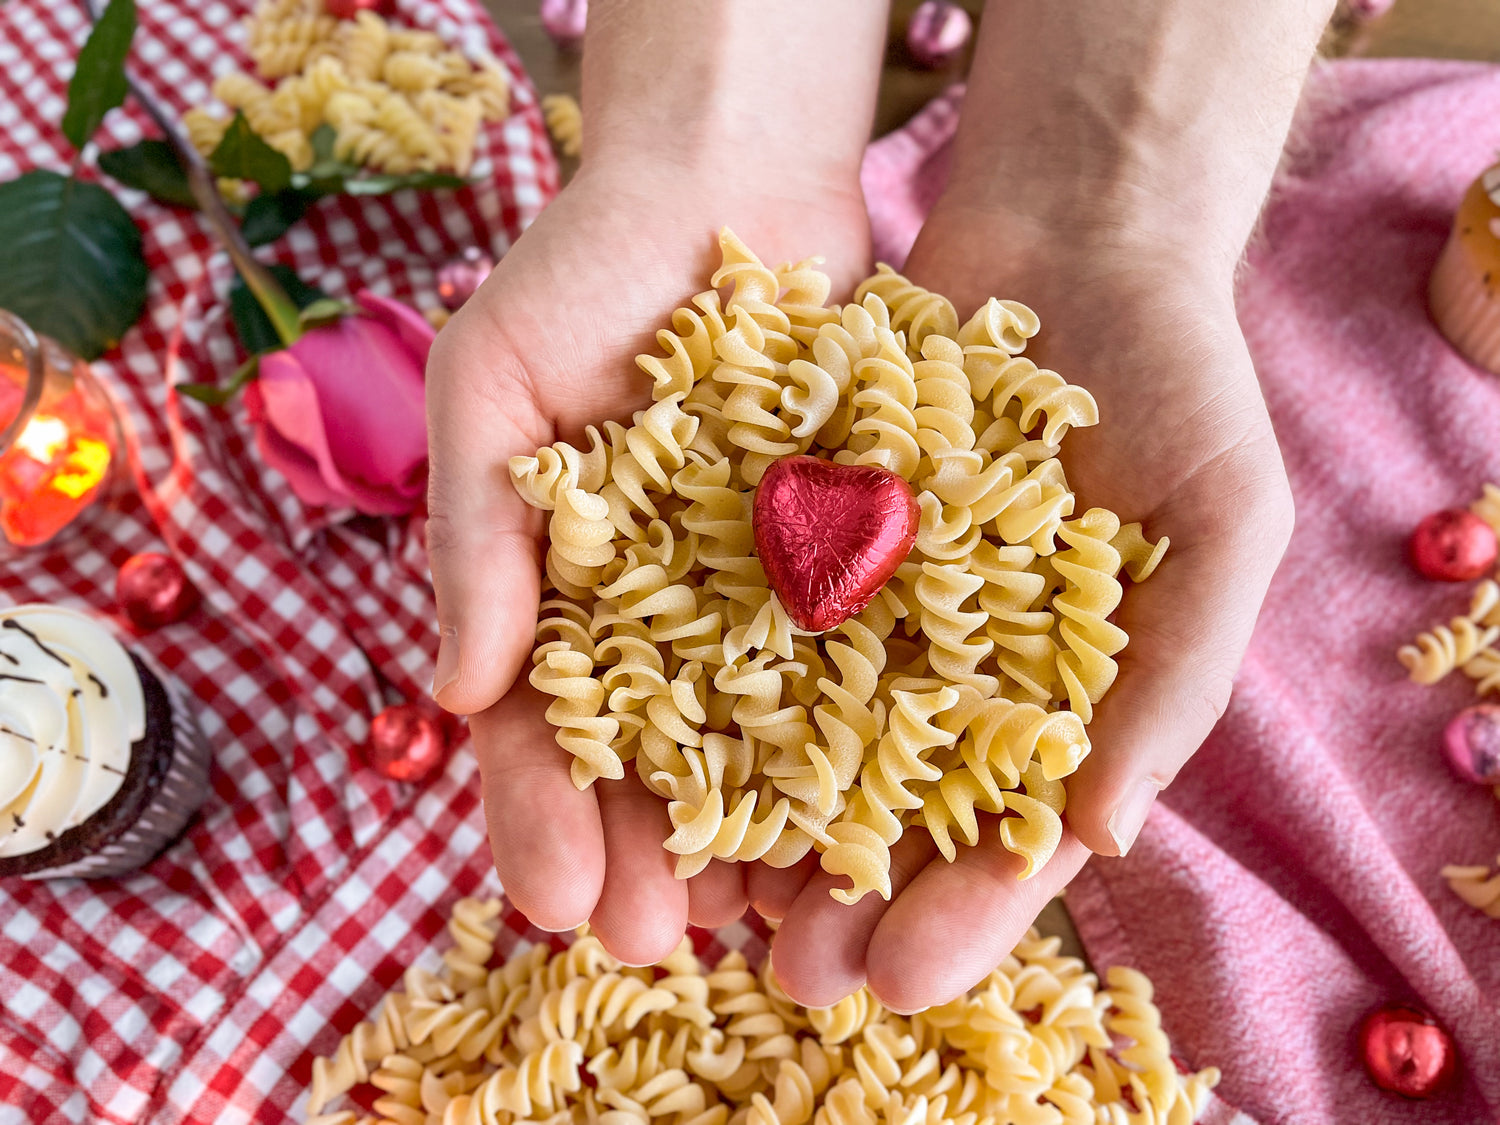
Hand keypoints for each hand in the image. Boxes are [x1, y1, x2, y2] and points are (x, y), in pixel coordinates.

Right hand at [426, 153, 873, 962]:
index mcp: (558, 589)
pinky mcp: (852, 559)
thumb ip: (473, 533)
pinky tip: (860, 821)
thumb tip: (456, 697)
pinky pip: (855, 663)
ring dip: (751, 835)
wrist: (732, 178)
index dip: (539, 816)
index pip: (539, 728)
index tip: (553, 902)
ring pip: (755, 740)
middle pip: (650, 762)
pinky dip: (854, 743)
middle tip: (660, 945)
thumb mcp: (490, 384)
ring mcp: (759, 592)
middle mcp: (659, 611)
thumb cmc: (586, 270)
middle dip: (647, 857)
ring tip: (761, 919)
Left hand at [763, 204, 1294, 1010]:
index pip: (1005, 834)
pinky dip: (700, 676)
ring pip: (792, 732)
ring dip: (748, 820)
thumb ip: (1177, 676)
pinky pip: (739, 610)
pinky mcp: (797, 524)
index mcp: (1052, 695)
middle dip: (831, 894)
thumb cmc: (1183, 380)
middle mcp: (947, 663)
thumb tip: (1103, 837)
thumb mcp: (1223, 520)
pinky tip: (652, 744)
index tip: (896, 979)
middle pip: (883, 809)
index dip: (957, 915)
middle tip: (770, 979)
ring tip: (693, 895)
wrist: (1079, 232)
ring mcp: (866, 597)